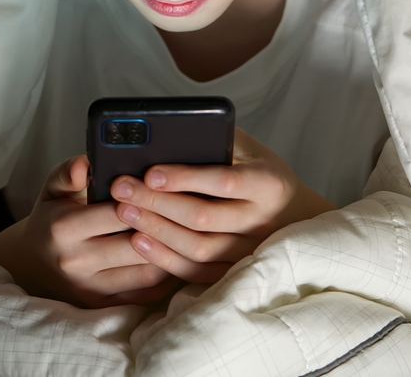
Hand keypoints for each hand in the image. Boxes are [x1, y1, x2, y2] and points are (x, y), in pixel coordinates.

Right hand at [0, 155, 178, 307]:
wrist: (33, 264)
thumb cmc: (51, 219)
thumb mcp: (53, 189)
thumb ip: (69, 172)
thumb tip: (86, 163)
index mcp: (64, 228)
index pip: (116, 213)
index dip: (143, 199)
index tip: (162, 188)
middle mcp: (76, 261)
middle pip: (135, 244)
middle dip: (162, 227)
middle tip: (184, 210)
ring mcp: (91, 287)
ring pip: (146, 271)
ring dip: (169, 253)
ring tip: (184, 232)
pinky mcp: (104, 304)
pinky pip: (146, 292)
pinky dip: (165, 274)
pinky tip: (175, 255)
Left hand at [111, 128, 335, 283]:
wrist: (288, 211)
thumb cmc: (255, 168)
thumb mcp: (244, 146)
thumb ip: (213, 140)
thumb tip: (162, 138)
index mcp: (269, 183)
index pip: (224, 181)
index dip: (185, 178)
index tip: (150, 172)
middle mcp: (263, 220)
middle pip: (203, 218)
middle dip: (156, 203)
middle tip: (123, 189)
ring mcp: (250, 250)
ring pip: (199, 248)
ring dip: (156, 230)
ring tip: (125, 212)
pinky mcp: (235, 271)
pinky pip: (197, 272)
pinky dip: (165, 259)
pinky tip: (140, 241)